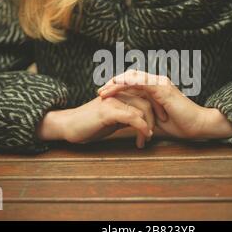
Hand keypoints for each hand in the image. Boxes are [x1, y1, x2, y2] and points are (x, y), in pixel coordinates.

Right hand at [37, 94, 153, 147]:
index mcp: (121, 93)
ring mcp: (113, 101)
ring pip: (142, 107)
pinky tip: (144, 136)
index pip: (145, 94)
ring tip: (148, 137)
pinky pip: (132, 116)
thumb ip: (127, 117)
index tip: (163, 121)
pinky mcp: (108, 111)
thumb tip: (143, 122)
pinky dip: (141, 127)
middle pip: (147, 99)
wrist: (68, 126)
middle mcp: (118, 94)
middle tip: (158, 130)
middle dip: (156, 115)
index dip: (156, 107)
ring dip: (149, 124)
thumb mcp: (113, 120)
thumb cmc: (90, 125)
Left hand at [98, 70, 231, 139]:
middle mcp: (157, 82)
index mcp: (155, 88)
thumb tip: (125, 119)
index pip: (132, 81)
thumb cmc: (178, 125)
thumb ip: (141, 115)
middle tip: (99, 91)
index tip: (104, 94)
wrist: (196, 126)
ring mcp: (160, 83)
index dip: (117, 86)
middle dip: (113, 83)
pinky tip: (115, 87)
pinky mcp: (162, 88)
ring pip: (133, 77)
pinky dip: (126, 83)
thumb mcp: (153, 119)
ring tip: (103, 91)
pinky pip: (141, 82)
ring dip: (116, 83)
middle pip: (130, 76)